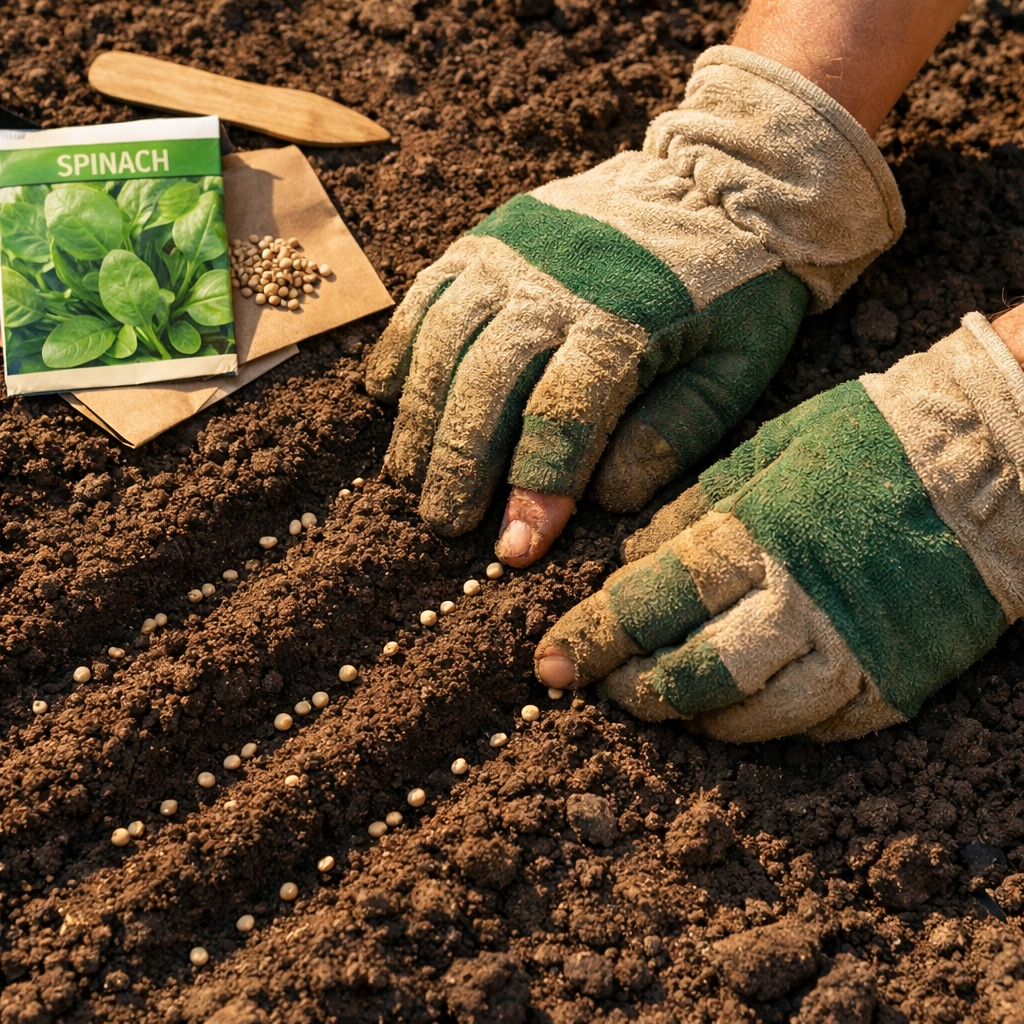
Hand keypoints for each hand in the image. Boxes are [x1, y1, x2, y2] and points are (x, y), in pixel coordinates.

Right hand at [366, 46, 903, 562]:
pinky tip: (387, 397)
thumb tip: (603, 499)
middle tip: (444, 523)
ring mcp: (512, 255)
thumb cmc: (734, 292)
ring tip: (407, 478)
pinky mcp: (487, 239)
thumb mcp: (736, 367)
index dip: (535, 489)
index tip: (515, 552)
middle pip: (487, 382)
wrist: (717, 182)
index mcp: (625, 321)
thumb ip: (676, 432)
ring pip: (443, 342)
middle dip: (458, 462)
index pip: (564, 415)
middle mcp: (555, 284)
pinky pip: (426, 296)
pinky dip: (400, 347)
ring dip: (419, 416)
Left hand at [536, 312, 1023, 741]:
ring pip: (749, 714)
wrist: (998, 462)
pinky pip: (817, 727)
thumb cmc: (872, 440)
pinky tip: (737, 714)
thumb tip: (630, 562)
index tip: (548, 663)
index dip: (590, 639)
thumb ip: (693, 510)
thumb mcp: (767, 449)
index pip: (649, 603)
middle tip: (596, 689)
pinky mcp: (896, 681)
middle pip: (690, 671)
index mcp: (756, 534)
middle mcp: (796, 602)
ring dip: (692, 717)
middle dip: (630, 688)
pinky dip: (766, 726)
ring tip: (658, 704)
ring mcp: (850, 650)